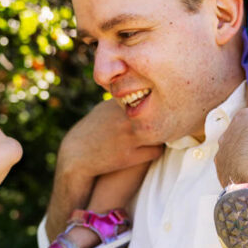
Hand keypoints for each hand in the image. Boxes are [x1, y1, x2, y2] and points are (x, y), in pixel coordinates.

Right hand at [47, 100, 163, 238]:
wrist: (77, 155)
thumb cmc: (94, 130)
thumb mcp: (106, 109)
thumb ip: (124, 102)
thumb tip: (142, 92)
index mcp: (120, 103)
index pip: (152, 97)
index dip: (158, 105)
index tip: (163, 109)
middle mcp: (125, 117)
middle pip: (161, 113)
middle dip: (165, 117)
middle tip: (170, 123)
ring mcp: (128, 136)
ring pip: (161, 132)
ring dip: (162, 135)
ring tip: (161, 137)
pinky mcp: (130, 156)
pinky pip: (157, 151)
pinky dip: (155, 150)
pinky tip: (150, 151)